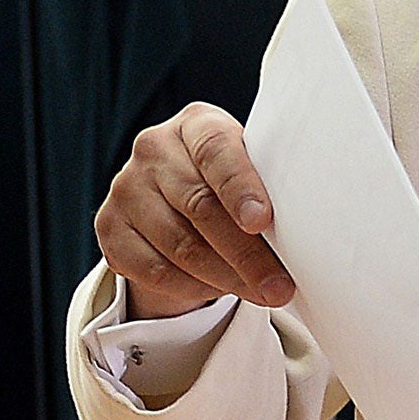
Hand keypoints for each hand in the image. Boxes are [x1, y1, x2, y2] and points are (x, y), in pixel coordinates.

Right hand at [94, 102, 294, 319]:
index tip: (262, 221)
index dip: (240, 187)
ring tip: (263, 295)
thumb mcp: (251, 170)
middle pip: (200, 206)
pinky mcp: (109, 227)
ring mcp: (125, 187)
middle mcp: (153, 149)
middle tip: (280, 286)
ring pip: (180, 246)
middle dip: (246, 254)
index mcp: (197, 124)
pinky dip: (193, 287)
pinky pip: (155, 270)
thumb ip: (267, 187)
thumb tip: (309, 234)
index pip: (216, 151)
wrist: (179, 198)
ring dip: (227, 278)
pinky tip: (221, 290)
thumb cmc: (233, 182)